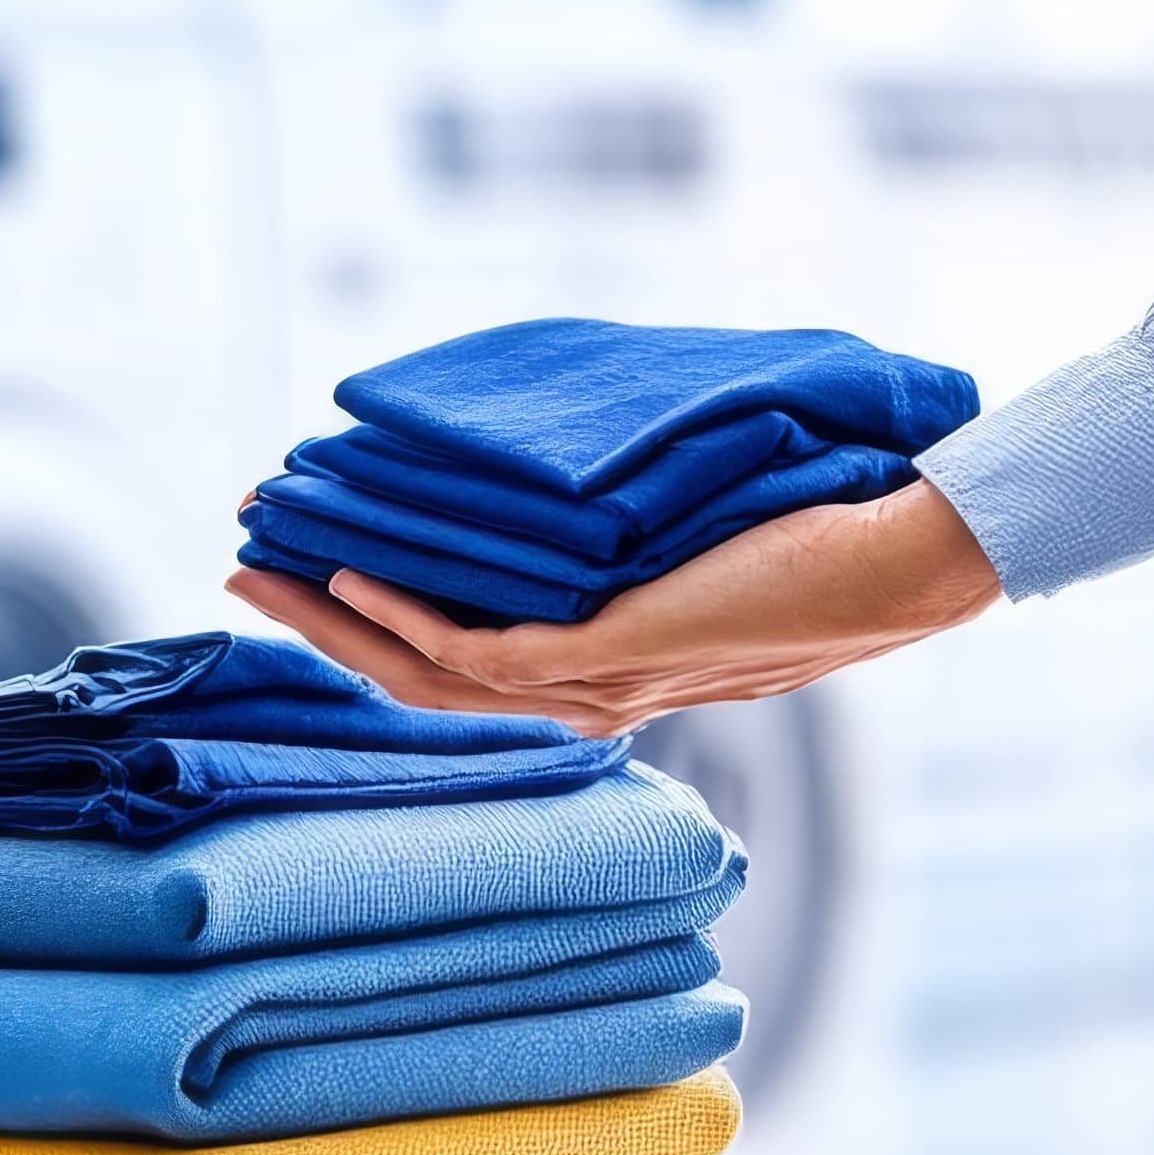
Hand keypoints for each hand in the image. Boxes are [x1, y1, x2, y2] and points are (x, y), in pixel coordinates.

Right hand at [224, 478, 1002, 733]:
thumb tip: (567, 459)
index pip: (455, 661)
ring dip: (337, 621)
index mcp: (604, 673)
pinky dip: (410, 618)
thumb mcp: (699, 526)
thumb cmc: (827, 527)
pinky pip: (481, 655)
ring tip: (267, 568)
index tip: (302, 564)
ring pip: (427, 674)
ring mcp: (598, 683)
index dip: (365, 619)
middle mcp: (590, 695)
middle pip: (414, 679)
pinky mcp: (614, 657)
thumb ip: (628, 525)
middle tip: (242, 569)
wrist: (911, 554)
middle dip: (317, 624)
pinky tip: (358, 575)